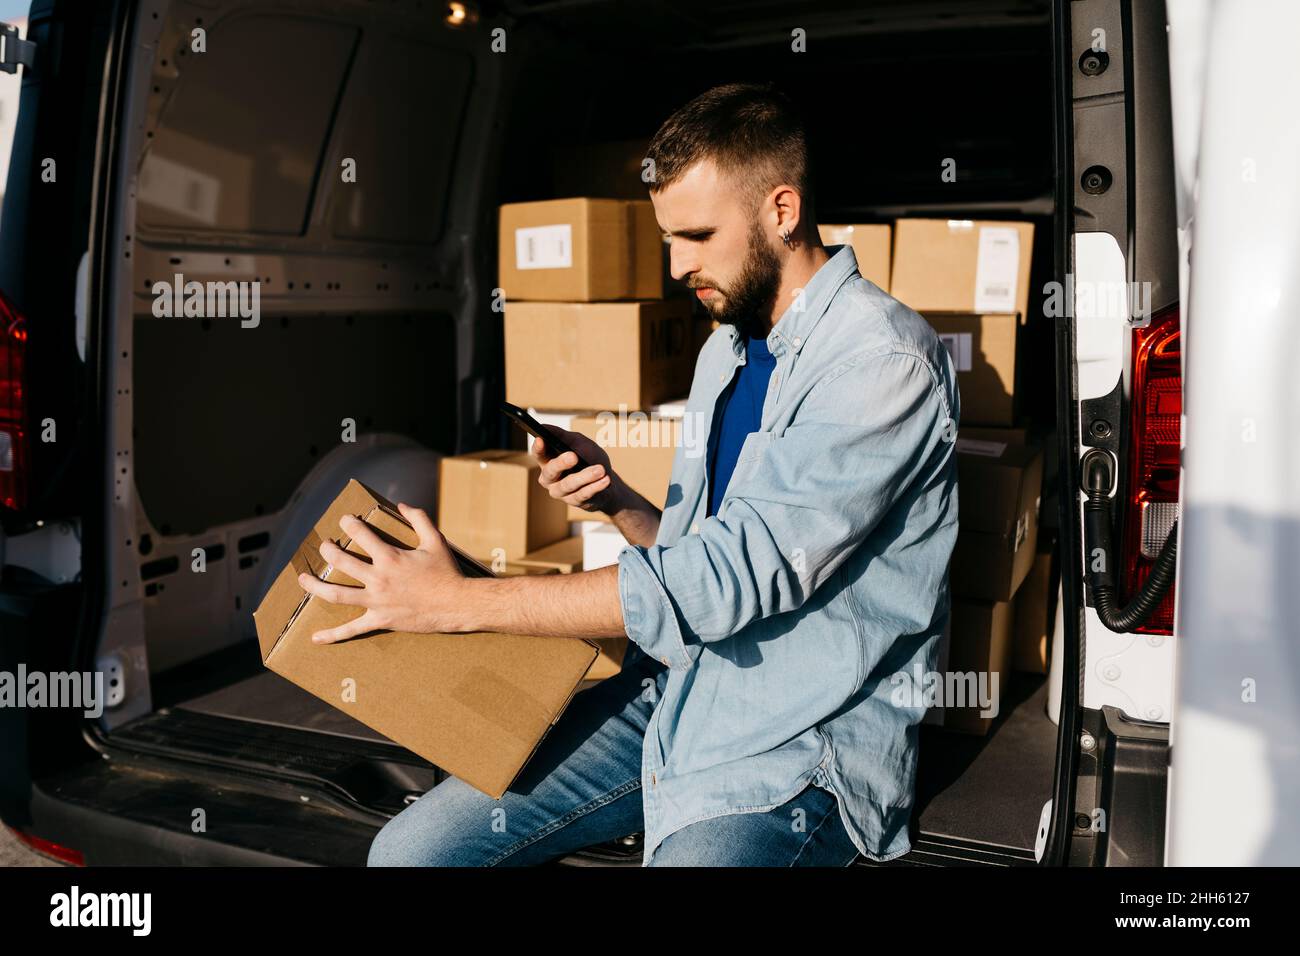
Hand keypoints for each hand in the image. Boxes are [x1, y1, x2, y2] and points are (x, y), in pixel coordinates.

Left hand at [296, 503, 469, 643]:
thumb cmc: (447, 572)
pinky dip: (333, 635)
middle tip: (324, 545)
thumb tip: (402, 505)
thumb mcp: (435, 540)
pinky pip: (352, 630)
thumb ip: (419, 519)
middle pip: (342, 562)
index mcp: (390, 557)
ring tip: (303, 578)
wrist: (457, 604)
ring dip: (315, 586)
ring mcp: (376, 601)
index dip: (349, 524)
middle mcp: (378, 578)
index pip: (360, 535)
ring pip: (337, 594)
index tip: (345, 520)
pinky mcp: (380, 620)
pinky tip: (315, 638)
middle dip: (328, 550)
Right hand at [533, 430, 618, 514]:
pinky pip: (584, 494)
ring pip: (569, 484)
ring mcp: (561, 492)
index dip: (538, 448)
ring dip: (586, 476)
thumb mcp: (578, 442)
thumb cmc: (588, 458)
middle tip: (574, 456)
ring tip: (600, 470)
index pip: (538, 454)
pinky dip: (596, 486)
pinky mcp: (575, 501)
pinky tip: (605, 480)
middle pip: (550, 471)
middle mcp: (549, 478)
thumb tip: (543, 427)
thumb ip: (562, 436)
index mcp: (547, 461)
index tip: (541, 439)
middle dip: (561, 463)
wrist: (606, 479)